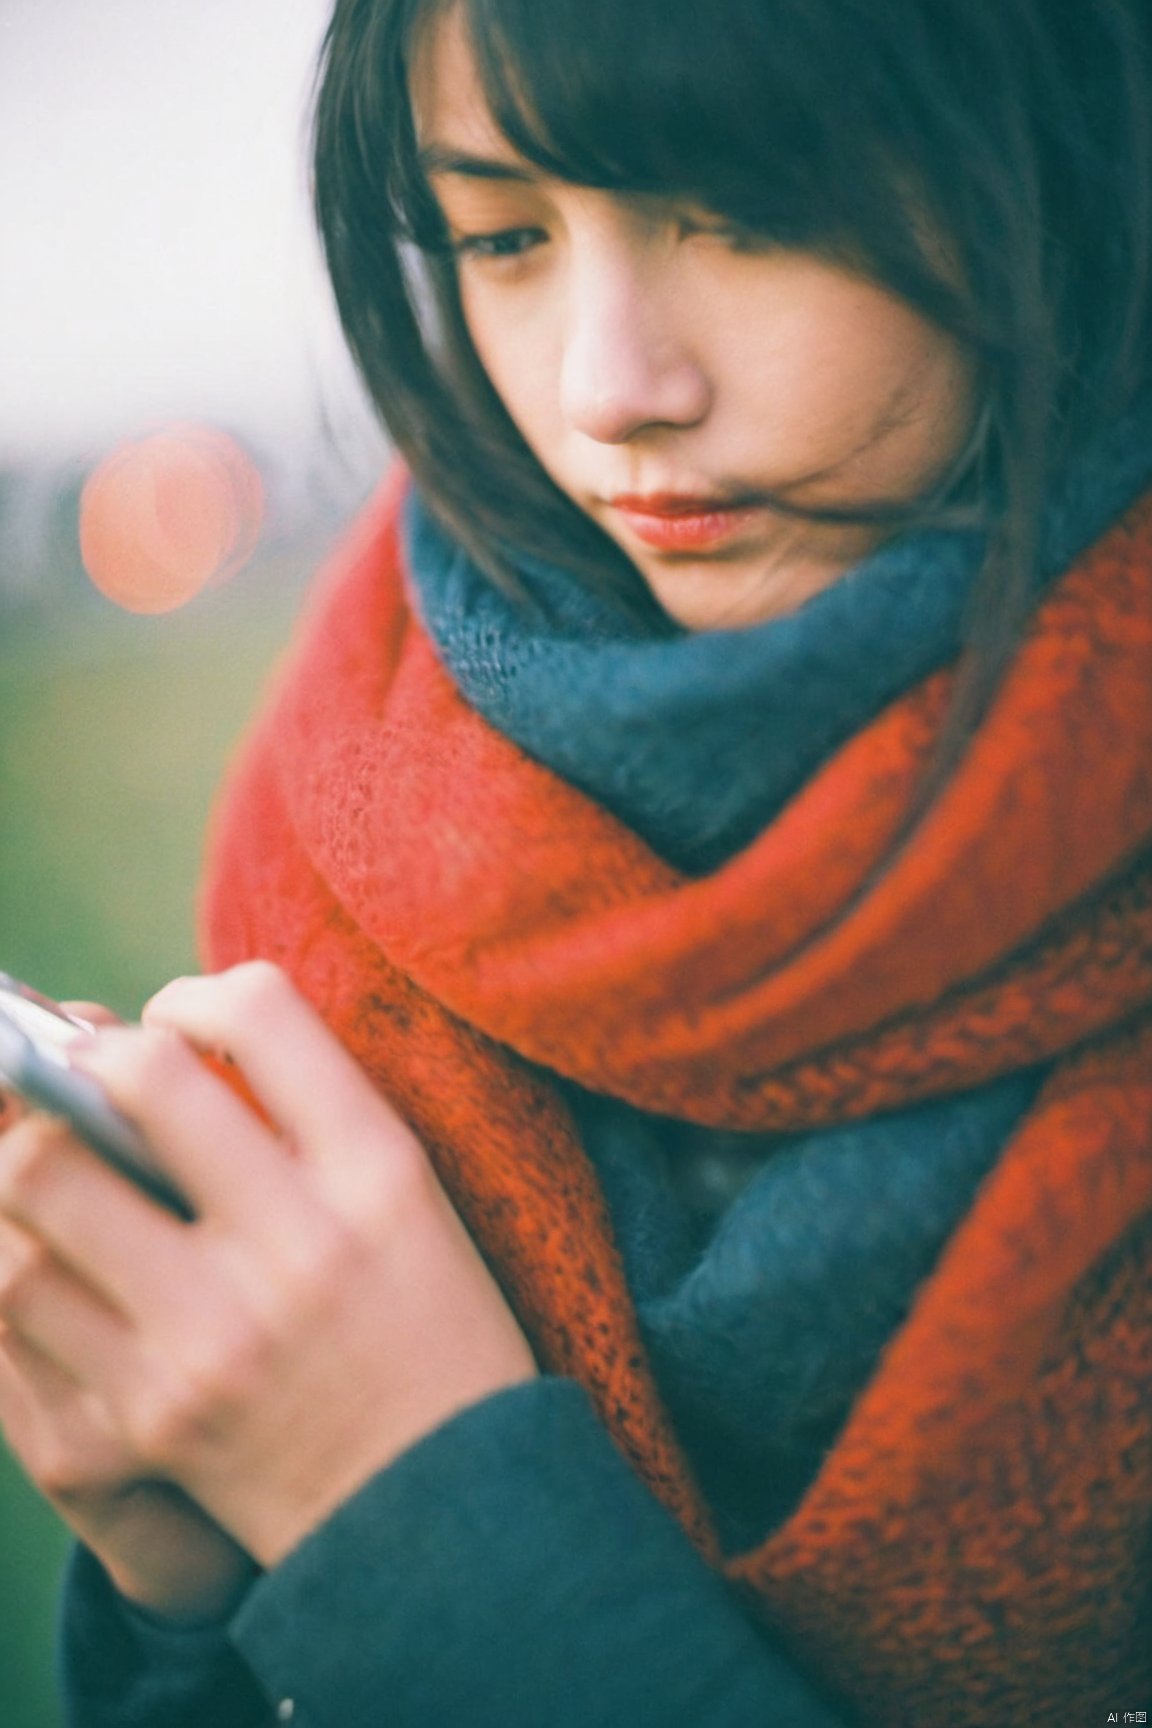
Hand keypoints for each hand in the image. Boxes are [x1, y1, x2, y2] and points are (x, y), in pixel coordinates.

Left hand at [0, 963, 537, 1569]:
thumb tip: (161, 1045)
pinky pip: (20, 1298)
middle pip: (139, 1079)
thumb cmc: (425, 1332)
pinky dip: (15, 1254)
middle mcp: (299, 1240)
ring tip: (48, 1161)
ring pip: (44, 1181)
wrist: (433, 1516)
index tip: (176, 1022)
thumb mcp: (407, 1201)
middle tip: (88, 1081)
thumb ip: (309, 1116)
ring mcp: (214, 1332)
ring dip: (29, 1153)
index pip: (263, 1013)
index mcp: (379, 1172)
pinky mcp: (146, 1413)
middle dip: (89, 1059)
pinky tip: (45, 1252)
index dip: (194, 997)